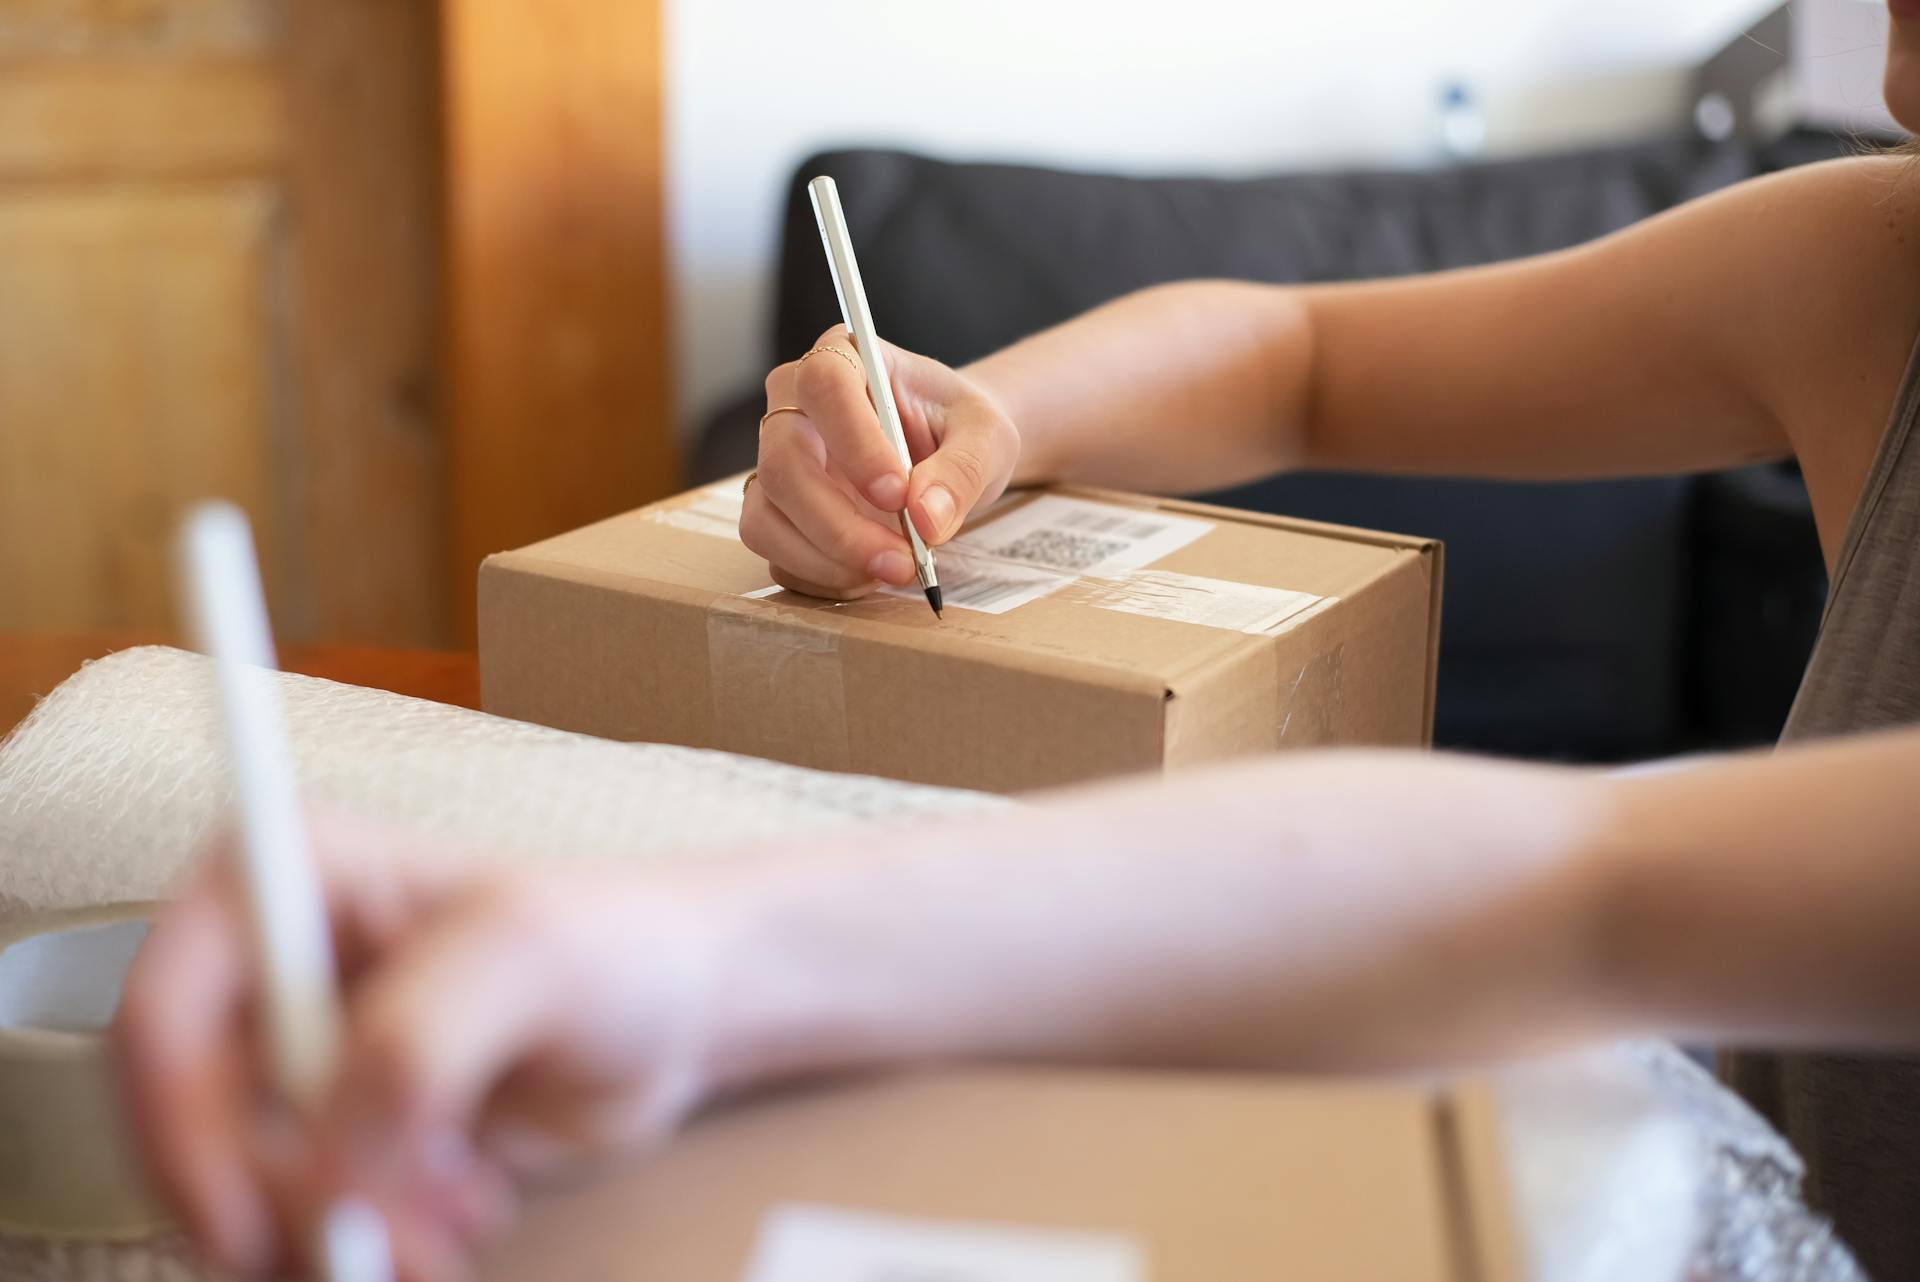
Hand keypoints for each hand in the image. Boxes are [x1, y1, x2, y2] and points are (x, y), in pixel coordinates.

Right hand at [114, 817, 726, 1281]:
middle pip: (191, 1122)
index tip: (248, 1222)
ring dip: (328, 1234)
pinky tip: (448, 1225)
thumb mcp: (529, 957)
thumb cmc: (619, 945)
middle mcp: (271, 964)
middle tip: (366, 1246)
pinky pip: (297, 1213)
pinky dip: (361, 1244)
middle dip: (275, 1204)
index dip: (184, 1133)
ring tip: (441, 1234)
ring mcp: (297, 1052)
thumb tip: (334, 1149)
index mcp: (287, 878)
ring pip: (237, 1183)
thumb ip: (420, 1037)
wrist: (677, 1010)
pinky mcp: (335, 1126)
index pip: (166, 1017)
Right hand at [742, 327, 1021, 598]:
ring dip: (828, 559)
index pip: (825, 385)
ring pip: (766, 517)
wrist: (946, 456)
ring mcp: (776, 462)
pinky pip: (776, 555)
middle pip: (784, 462)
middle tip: (902, 560)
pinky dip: (822, 578)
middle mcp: (795, 406)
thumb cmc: (958, 429)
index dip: (856, 443)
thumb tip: (926, 518)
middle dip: (840, 525)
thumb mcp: (985, 437)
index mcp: (844, 359)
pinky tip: (868, 574)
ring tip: (893, 570)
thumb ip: (962, 470)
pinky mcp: (776, 513)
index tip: (897, 494)